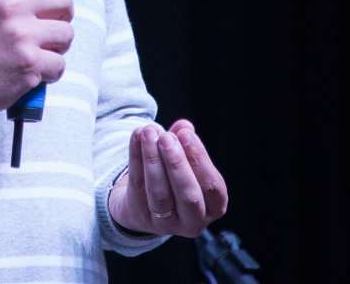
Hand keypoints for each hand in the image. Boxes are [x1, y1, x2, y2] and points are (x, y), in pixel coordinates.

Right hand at [0, 0, 73, 116]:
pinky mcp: (29, 67)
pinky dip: (51, 69)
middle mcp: (12, 10)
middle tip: (52, 19)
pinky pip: (60, 63)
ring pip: (67, 32)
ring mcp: (22, 39)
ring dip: (59, 42)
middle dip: (63, 11)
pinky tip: (36, 67)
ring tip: (42, 46)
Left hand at [107, 120, 227, 236]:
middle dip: (177, 163)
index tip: (186, 134)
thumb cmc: (173, 180)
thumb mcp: (185, 161)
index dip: (199, 159)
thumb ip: (186, 142)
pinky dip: (136, 158)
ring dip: (153, 160)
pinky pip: (137, 185)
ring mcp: (165, 223)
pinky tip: (137, 136)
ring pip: (159, 194)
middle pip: (188, 195)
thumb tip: (184, 126)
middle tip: (167, 137)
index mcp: (213, 207)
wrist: (143, 204)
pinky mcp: (140, 215)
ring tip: (149, 133)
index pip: (213, 187)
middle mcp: (193, 221)